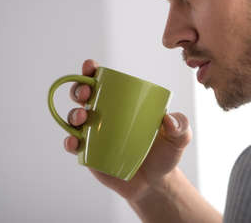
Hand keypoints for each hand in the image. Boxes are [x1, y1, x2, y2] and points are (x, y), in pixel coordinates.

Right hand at [64, 59, 192, 201]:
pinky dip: (70, 142)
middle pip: (84, 96)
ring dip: (73, 114)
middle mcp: (105, 115)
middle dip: (79, 88)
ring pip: (76, 118)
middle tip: (86, 93)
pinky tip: (73, 142)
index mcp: (124, 104)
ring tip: (83, 117)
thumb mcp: (179, 138)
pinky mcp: (90, 154)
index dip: (93, 71)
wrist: (155, 183)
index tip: (90, 66)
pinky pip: (74, 146)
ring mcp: (95, 134)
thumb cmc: (166, 154)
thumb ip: (181, 126)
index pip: (105, 83)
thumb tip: (168, 120)